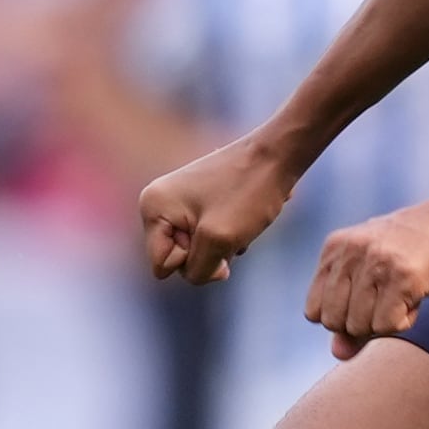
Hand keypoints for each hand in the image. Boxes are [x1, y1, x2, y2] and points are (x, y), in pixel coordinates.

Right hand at [139, 132, 305, 285]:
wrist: (277, 155)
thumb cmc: (248, 192)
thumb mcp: (219, 241)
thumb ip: (199, 270)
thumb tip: (199, 274)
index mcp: (152, 208)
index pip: (163, 265)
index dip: (193, 260)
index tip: (214, 235)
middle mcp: (158, 203)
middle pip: (178, 259)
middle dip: (208, 254)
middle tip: (231, 229)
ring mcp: (178, 201)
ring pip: (197, 250)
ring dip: (222, 245)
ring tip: (240, 221)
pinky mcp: (199, 201)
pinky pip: (208, 236)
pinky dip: (228, 234)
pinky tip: (244, 215)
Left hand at [305, 195, 428, 356]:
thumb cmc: (420, 251)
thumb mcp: (376, 276)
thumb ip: (351, 313)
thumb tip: (338, 354)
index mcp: (336, 247)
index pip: (314, 311)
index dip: (342, 318)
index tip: (369, 302)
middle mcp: (351, 251)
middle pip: (334, 322)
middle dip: (361, 324)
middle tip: (389, 300)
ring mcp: (377, 262)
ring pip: (358, 326)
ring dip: (385, 323)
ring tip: (404, 295)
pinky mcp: (404, 275)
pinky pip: (387, 326)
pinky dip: (404, 322)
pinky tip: (417, 299)